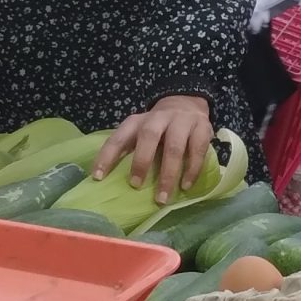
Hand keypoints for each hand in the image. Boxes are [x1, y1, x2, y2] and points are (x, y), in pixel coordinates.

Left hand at [95, 94, 216, 204]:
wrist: (187, 103)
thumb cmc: (158, 128)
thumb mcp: (139, 132)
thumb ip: (128, 149)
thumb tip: (109, 180)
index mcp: (137, 121)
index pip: (119, 137)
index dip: (107, 156)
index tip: (98, 177)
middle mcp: (158, 118)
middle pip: (149, 135)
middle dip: (142, 161)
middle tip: (136, 185)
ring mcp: (182, 121)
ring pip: (175, 146)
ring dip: (168, 173)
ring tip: (163, 197)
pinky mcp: (202, 128)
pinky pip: (197, 149)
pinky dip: (192, 169)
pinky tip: (186, 186)